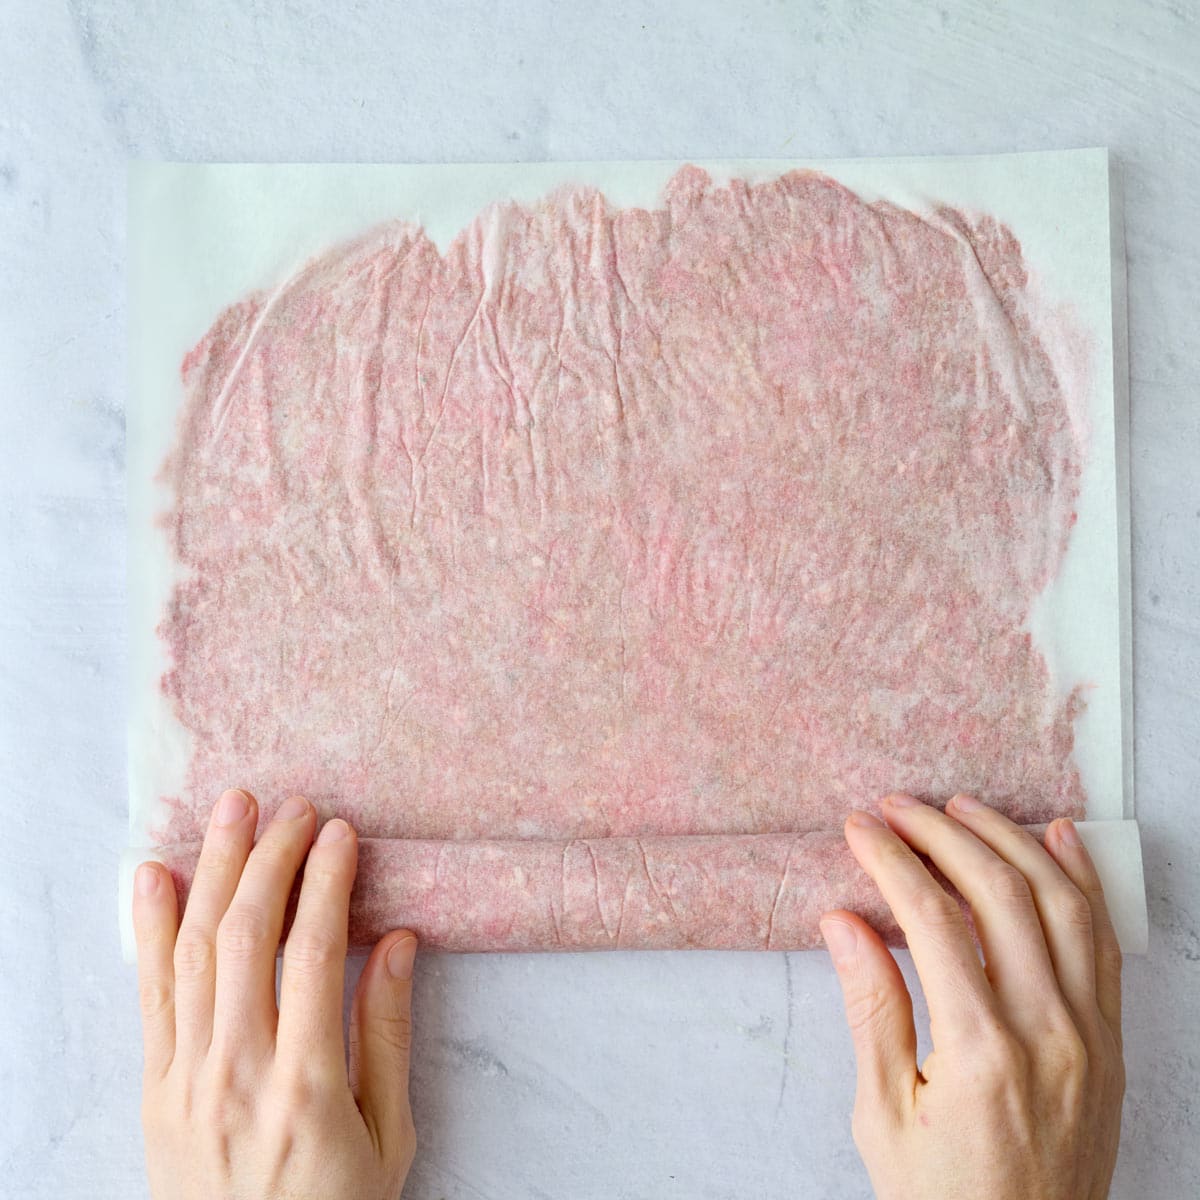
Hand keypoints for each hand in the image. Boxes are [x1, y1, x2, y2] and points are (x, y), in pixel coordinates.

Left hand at [132, 789, 417, 1199]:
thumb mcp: (390, 1133)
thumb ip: (387, 1032)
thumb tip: (396, 939)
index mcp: (306, 1083)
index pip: (312, 951)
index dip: (325, 880)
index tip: (339, 832)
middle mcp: (236, 1070)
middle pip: (247, 935)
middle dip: (270, 857)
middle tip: (292, 806)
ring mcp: (185, 1078)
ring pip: (194, 951)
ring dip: (213, 870)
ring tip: (231, 811)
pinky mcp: (154, 1088)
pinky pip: (148, 995)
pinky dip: (149, 929)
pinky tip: (156, 877)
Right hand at [821, 795, 1123, 1199]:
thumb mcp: (883, 1115)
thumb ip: (870, 1009)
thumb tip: (844, 922)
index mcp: (982, 1052)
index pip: (935, 920)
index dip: (893, 861)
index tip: (860, 828)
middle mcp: (1049, 1032)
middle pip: (1000, 895)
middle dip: (942, 835)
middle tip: (898, 807)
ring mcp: (1090, 1035)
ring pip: (1062, 904)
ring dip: (1011, 841)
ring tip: (962, 807)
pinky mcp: (1110, 1043)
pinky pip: (1104, 943)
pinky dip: (1083, 881)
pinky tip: (1059, 840)